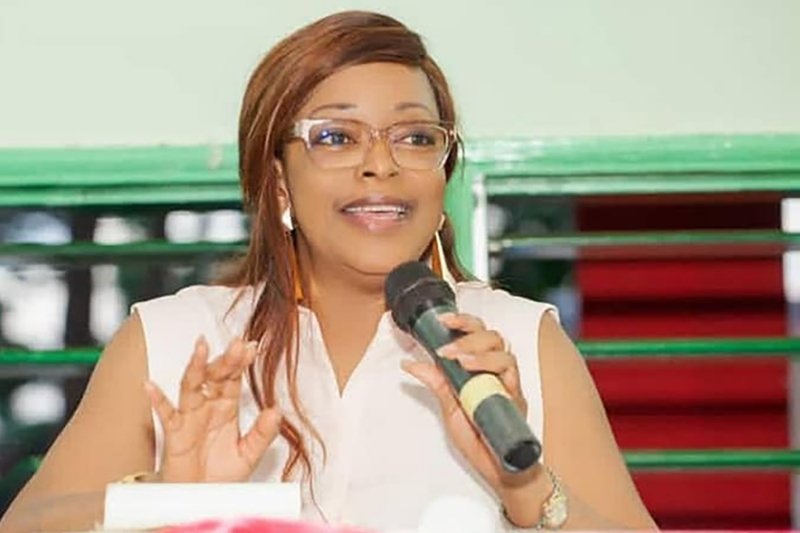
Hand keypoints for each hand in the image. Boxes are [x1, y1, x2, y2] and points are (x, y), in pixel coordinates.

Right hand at [145, 337, 280, 482]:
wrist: (202, 501)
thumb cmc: (222, 477)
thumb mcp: (249, 455)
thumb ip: (263, 433)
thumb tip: (276, 411)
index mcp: (227, 409)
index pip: (234, 379)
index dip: (242, 363)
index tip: (251, 347)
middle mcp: (208, 408)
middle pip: (216, 377)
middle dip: (226, 360)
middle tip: (236, 344)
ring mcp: (190, 418)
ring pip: (191, 387)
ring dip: (196, 367)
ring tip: (200, 347)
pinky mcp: (174, 434)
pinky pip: (165, 414)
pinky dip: (157, 400)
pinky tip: (150, 385)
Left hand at [401, 313, 534, 492]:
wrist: (498, 469)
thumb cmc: (477, 437)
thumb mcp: (449, 407)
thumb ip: (435, 382)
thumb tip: (409, 362)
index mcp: (481, 368)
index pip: (477, 333)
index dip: (462, 321)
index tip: (441, 319)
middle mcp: (497, 371)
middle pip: (491, 335)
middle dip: (467, 330)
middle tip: (445, 340)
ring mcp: (508, 382)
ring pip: (501, 349)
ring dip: (476, 348)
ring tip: (456, 357)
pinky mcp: (516, 396)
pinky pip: (510, 371)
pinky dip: (490, 365)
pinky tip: (471, 368)